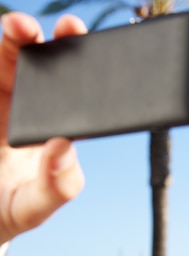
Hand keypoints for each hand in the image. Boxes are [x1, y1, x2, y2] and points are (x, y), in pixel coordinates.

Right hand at [0, 12, 86, 243]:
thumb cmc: (7, 210)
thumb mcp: (34, 208)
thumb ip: (56, 186)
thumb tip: (64, 148)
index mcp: (53, 128)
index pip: (76, 95)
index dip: (87, 70)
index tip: (94, 55)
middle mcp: (25, 108)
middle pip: (40, 64)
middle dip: (48, 40)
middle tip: (61, 28)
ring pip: (4, 59)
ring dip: (12, 39)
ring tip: (20, 28)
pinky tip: (0, 50)